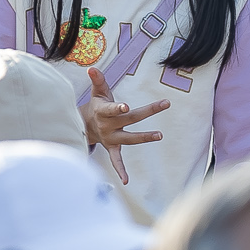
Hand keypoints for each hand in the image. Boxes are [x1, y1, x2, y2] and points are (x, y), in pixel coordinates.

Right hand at [80, 67, 168, 184]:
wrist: (84, 125)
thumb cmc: (96, 106)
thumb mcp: (97, 93)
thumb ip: (97, 80)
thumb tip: (93, 68)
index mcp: (104, 112)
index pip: (112, 110)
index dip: (117, 108)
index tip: (126, 106)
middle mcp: (108, 126)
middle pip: (130, 119)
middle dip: (148, 112)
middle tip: (165, 104)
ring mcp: (110, 138)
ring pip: (130, 138)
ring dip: (144, 137)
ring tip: (160, 135)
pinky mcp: (112, 148)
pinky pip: (116, 161)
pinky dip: (120, 170)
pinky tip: (126, 181)